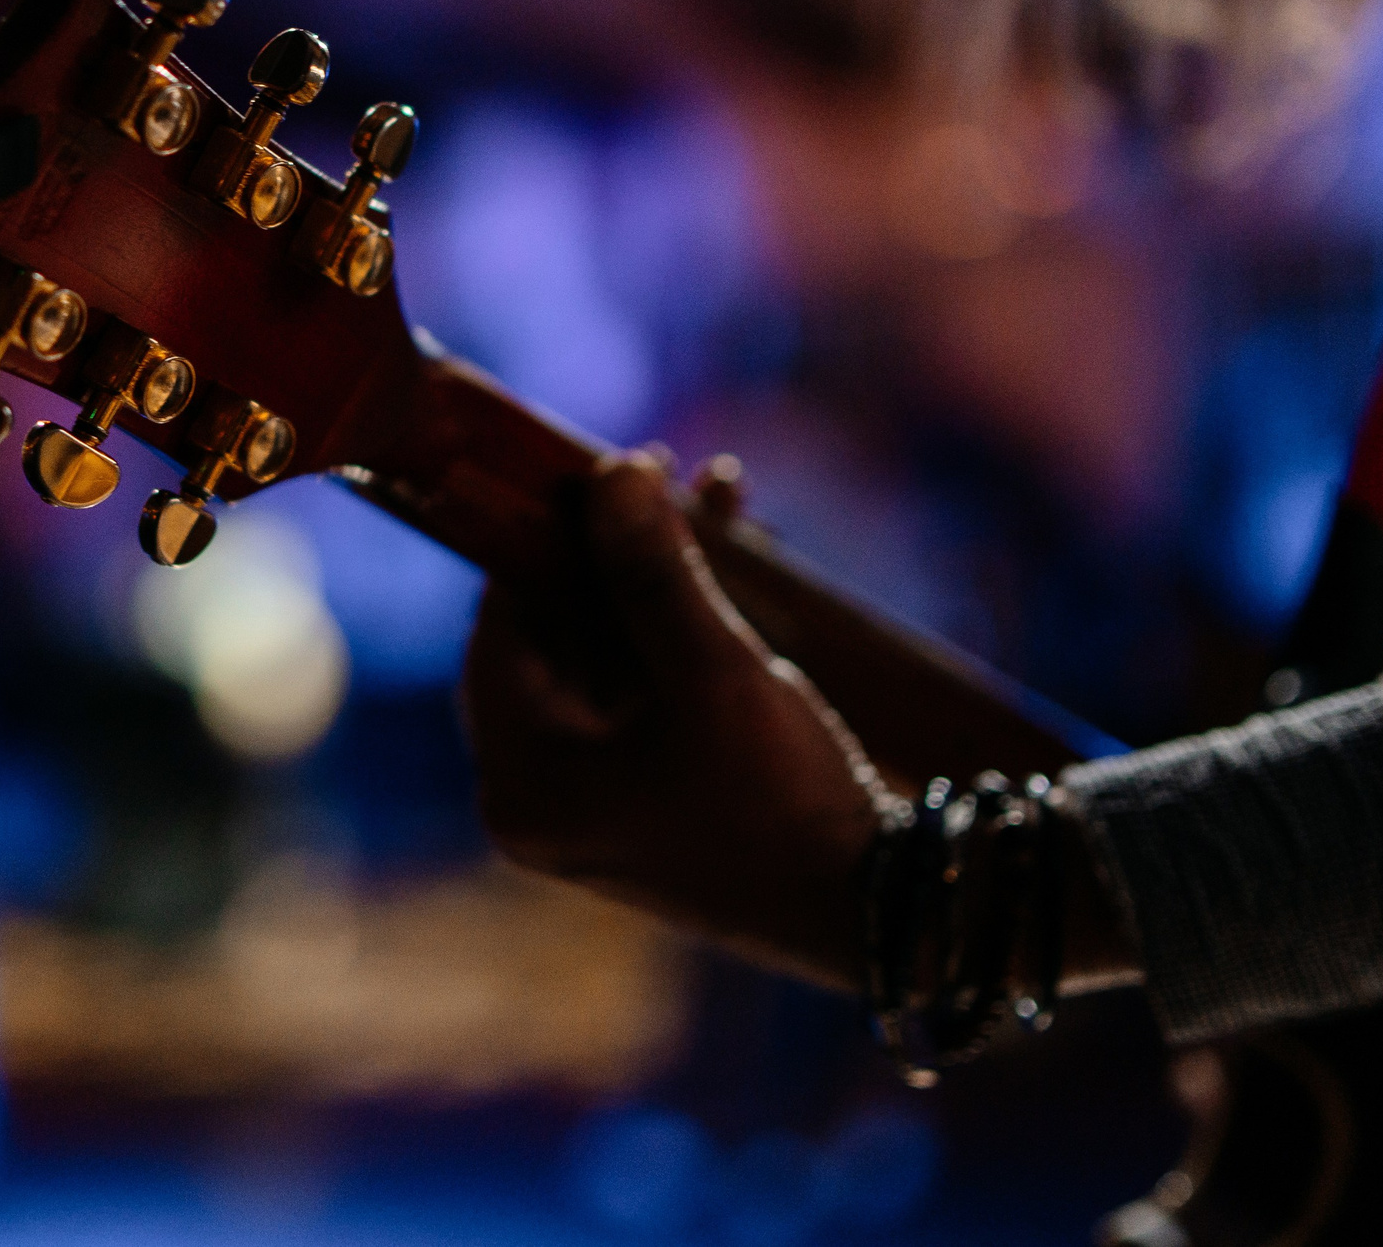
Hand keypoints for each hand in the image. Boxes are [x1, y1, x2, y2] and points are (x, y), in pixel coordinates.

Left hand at [460, 450, 888, 989]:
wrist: (883, 911)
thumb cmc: (781, 802)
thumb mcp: (713, 674)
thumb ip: (652, 572)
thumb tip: (609, 471)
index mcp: (524, 789)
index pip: (499, 639)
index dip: (543, 548)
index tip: (591, 474)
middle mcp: (546, 801)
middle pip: (557, 641)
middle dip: (618, 552)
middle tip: (659, 473)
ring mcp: (603, 800)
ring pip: (612, 655)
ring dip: (663, 576)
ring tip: (719, 491)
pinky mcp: (658, 794)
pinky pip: (653, 690)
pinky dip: (689, 628)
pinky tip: (744, 553)